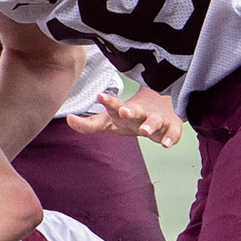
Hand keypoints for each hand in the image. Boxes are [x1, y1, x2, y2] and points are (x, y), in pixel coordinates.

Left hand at [66, 87, 181, 147]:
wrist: (164, 107)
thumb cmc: (130, 117)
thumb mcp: (110, 120)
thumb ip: (90, 123)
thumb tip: (68, 119)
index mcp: (123, 112)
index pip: (112, 107)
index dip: (107, 102)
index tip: (99, 95)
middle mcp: (139, 113)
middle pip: (134, 111)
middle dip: (128, 111)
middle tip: (123, 111)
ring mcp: (156, 119)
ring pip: (153, 120)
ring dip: (149, 124)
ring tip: (144, 130)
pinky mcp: (170, 127)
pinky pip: (172, 133)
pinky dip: (170, 138)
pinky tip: (166, 144)